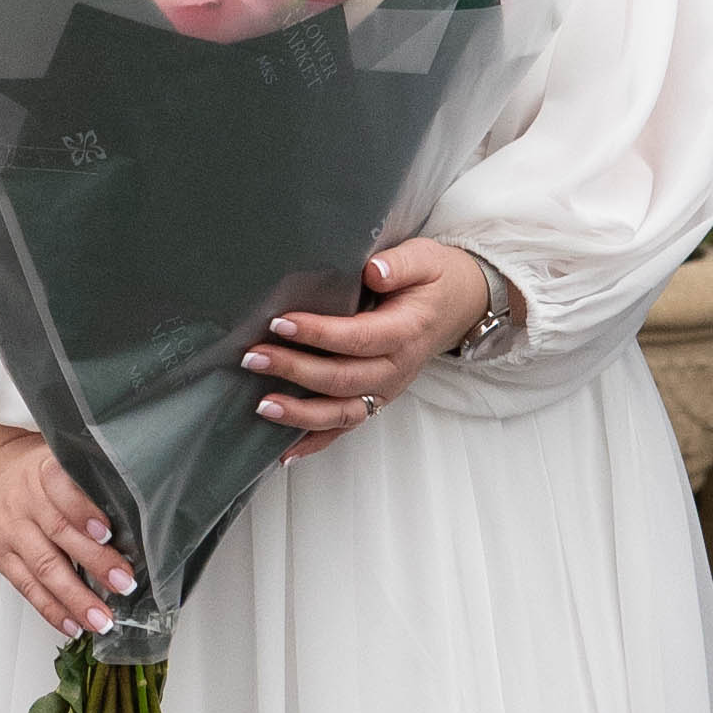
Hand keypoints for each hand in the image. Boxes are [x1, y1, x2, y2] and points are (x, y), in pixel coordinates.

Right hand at [0, 405, 134, 641]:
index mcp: (44, 472)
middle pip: (59, 532)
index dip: (83, 510)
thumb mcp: (64, 463)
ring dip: (75, 598)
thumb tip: (142, 517)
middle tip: (123, 584)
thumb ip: (93, 484)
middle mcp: (25, 501)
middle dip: (94, 561)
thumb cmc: (40, 477)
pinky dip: (52, 609)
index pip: (62, 487)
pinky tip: (73, 624)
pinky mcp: (3, 558)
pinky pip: (27, 587)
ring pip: (43, 567)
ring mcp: (11, 532)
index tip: (107, 531)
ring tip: (101, 619)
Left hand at [243, 235, 490, 456]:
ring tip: (262, 405)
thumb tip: (373, 271)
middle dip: (295, 370)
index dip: (319, 333)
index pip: (358, 338)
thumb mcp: (425, 259)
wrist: (457, 307)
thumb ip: (400, 264)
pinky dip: (314, 443)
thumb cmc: (434, 280)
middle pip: (342, 378)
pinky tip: (284, 453)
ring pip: (341, 413)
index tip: (281, 322)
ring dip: (300, 414)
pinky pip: (344, 428)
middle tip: (255, 357)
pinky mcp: (374, 400)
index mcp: (406, 331)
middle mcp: (395, 369)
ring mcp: (385, 390)